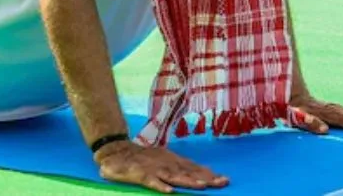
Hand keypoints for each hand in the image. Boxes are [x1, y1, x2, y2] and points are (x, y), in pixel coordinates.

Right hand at [95, 141, 227, 193]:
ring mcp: (154, 169)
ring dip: (188, 181)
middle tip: (222, 183)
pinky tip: (169, 191)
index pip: (195, 167)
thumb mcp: (164, 158)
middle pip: (189, 172)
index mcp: (173, 160)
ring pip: (174, 176)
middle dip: (206, 178)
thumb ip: (180, 167)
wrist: (117, 150)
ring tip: (201, 186)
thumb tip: (200, 174)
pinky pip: (152, 182)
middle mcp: (167, 164)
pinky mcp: (141, 175)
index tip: (224, 180)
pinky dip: (160, 185)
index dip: (209, 174)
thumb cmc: (144, 158)